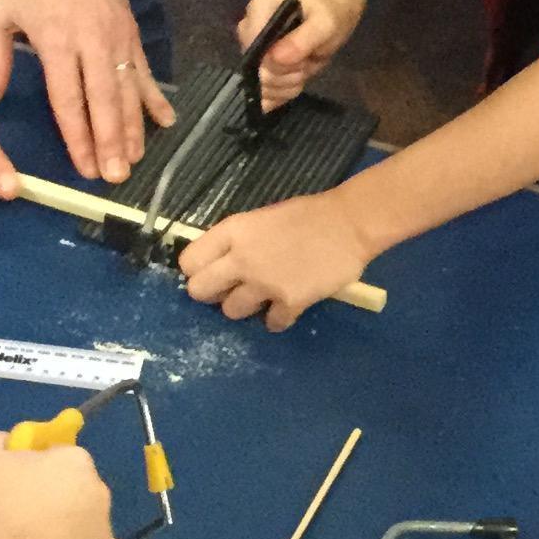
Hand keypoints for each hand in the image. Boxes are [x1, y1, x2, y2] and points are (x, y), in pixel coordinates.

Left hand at [0, 0, 173, 184]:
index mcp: (56, 39)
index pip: (68, 97)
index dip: (78, 134)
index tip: (83, 165)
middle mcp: (92, 42)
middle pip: (104, 100)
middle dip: (110, 141)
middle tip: (115, 176)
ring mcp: (117, 39)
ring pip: (128, 91)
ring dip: (133, 129)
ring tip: (134, 161)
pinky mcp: (132, 34)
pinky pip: (145, 72)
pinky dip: (155, 99)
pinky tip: (166, 123)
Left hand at [179, 190, 376, 332]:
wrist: (349, 224)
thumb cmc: (308, 215)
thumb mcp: (262, 219)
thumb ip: (239, 241)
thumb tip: (223, 264)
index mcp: (234, 231)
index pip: (189, 261)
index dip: (197, 270)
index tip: (211, 272)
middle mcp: (241, 259)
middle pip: (200, 291)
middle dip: (212, 294)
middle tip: (230, 290)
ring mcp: (264, 283)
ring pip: (231, 312)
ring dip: (245, 308)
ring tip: (263, 297)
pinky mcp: (289, 302)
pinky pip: (271, 323)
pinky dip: (278, 319)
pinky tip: (287, 307)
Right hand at [237, 0, 361, 110]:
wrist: (329, 19)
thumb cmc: (326, 15)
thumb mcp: (323, 24)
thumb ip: (302, 39)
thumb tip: (276, 58)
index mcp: (257, 10)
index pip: (253, 49)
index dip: (278, 62)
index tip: (301, 56)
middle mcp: (246, 32)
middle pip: (257, 72)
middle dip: (287, 74)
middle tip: (306, 61)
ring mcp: (249, 53)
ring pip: (262, 87)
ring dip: (288, 84)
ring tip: (303, 66)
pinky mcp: (255, 71)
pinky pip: (264, 96)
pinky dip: (282, 92)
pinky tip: (295, 80)